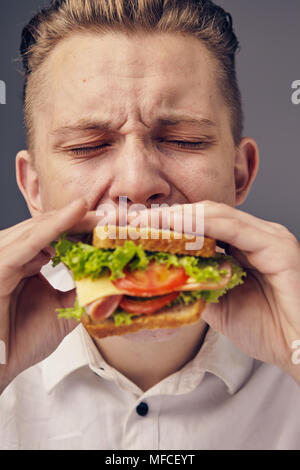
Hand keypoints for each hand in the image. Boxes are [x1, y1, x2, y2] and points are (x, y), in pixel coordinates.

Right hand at [0, 199, 92, 392]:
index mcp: (23, 265)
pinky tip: (73, 216)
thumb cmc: (19, 342)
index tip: (106, 227)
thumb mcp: (60, 313)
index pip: (52, 239)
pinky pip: (26, 244)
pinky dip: (51, 228)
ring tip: (91, 211)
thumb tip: (107, 280)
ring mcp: (2, 260)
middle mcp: (11, 258)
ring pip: (35, 230)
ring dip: (66, 220)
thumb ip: (80, 293)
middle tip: (104, 215)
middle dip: (76, 221)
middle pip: (44, 229)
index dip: (78, 230)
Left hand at [133, 201, 299, 383]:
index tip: (137, 230)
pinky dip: (202, 223)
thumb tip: (164, 279)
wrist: (299, 351)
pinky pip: (234, 228)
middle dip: (168, 217)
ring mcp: (268, 237)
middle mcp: (256, 236)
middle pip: (205, 215)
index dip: (168, 224)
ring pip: (216, 215)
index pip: (201, 225)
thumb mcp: (219, 305)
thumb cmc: (266, 329)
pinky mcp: (276, 246)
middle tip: (134, 222)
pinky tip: (176, 224)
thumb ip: (197, 286)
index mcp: (244, 246)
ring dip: (179, 216)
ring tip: (148, 222)